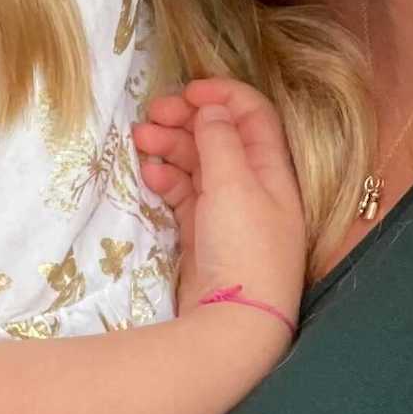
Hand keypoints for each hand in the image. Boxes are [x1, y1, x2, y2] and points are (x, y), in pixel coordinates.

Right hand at [133, 77, 305, 334]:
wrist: (236, 323)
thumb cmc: (244, 247)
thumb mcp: (235, 185)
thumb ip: (220, 141)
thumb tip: (211, 108)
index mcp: (273, 170)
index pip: (252, 116)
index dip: (221, 94)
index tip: (186, 90)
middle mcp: (256, 187)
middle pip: (221, 137)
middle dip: (186, 120)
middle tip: (149, 116)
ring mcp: (230, 212)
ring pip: (199, 165)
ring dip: (171, 147)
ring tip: (139, 140)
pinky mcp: (206, 236)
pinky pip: (186, 195)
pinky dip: (169, 181)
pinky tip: (150, 176)